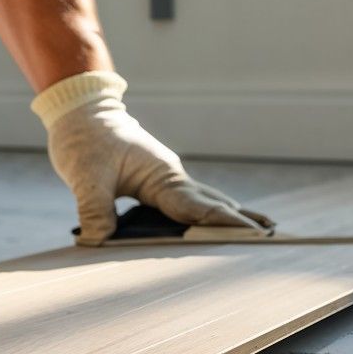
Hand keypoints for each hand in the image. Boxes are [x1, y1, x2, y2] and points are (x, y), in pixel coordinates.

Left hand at [33, 72, 274, 244]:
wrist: (80, 111)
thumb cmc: (84, 138)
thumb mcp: (84, 177)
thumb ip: (93, 210)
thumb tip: (97, 242)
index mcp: (161, 175)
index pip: (198, 206)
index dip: (224, 223)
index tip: (253, 234)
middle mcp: (170, 177)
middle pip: (211, 203)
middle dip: (240, 220)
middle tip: (272, 236)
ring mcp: (164, 180)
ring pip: (202, 203)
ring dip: (226, 217)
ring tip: (257, 233)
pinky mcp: (154, 183)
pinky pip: (183, 204)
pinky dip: (201, 216)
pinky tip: (210, 229)